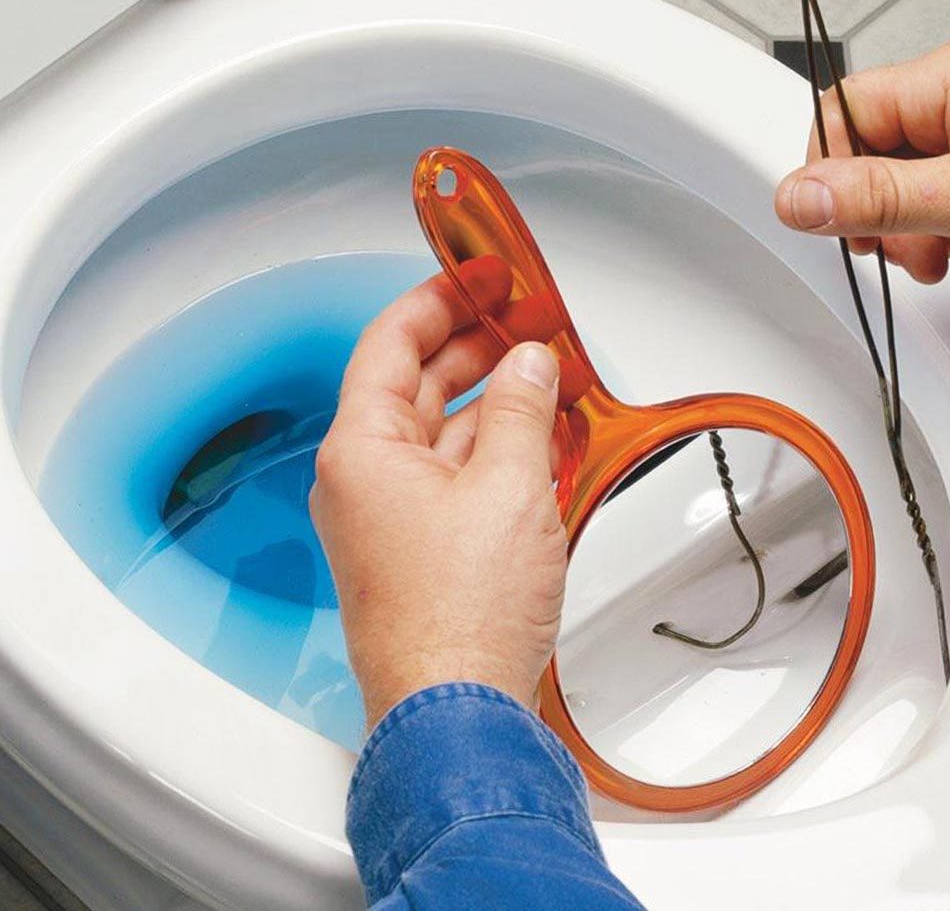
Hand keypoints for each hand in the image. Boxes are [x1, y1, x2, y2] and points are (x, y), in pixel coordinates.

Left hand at [309, 264, 567, 730]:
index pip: (390, 343)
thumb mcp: (508, 488)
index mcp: (361, 450)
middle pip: (419, 385)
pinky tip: (540, 439)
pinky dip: (497, 453)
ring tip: (548, 376)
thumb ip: (522, 410)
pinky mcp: (423, 549)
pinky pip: (458, 479)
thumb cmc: (458, 618)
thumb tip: (530, 364)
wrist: (458, 713)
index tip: (477, 275)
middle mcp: (365, 480)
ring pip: (444, 434)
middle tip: (526, 321)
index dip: (438, 299)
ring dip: (496, 404)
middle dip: (477, 349)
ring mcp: (392, 517)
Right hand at [775, 30, 949, 282]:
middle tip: (899, 247)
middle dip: (875, 212)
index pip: (842, 110)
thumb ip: (879, 198)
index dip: (828, 170)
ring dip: (908, 228)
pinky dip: (940, 222)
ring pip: (902, 176)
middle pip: (868, 150)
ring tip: (940, 253)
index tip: (837, 219)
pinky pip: (937, 185)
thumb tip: (795, 199)